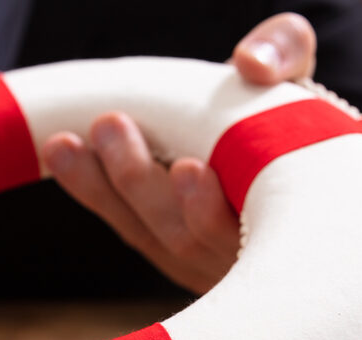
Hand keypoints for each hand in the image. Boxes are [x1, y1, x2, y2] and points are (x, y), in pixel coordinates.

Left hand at [42, 13, 317, 292]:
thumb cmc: (290, 113)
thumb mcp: (296, 77)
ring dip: (106, 189)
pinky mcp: (174, 253)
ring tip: (67, 142)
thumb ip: (285, 54)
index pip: (249, 232)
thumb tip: (250, 63)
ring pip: (155, 237)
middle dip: (143, 183)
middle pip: (189, 238)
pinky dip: (96, 193)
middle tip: (111, 125)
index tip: (186, 168)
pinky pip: (133, 229)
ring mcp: (212, 262)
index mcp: (294, 215)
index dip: (212, 210)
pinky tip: (66, 154)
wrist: (272, 145)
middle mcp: (253, 254)